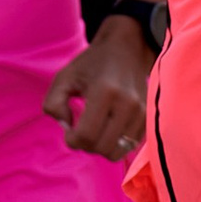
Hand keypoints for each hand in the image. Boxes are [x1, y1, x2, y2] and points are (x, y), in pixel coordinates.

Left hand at [44, 17, 150, 163]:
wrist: (127, 49)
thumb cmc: (91, 63)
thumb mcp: (64, 77)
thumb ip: (53, 103)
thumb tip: (66, 127)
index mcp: (104, 91)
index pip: (86, 135)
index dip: (72, 140)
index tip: (68, 130)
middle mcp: (127, 104)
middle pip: (101, 147)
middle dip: (85, 145)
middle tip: (80, 131)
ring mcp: (141, 112)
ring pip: (116, 152)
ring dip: (100, 148)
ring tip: (94, 131)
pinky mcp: (147, 118)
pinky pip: (129, 147)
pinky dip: (115, 144)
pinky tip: (108, 129)